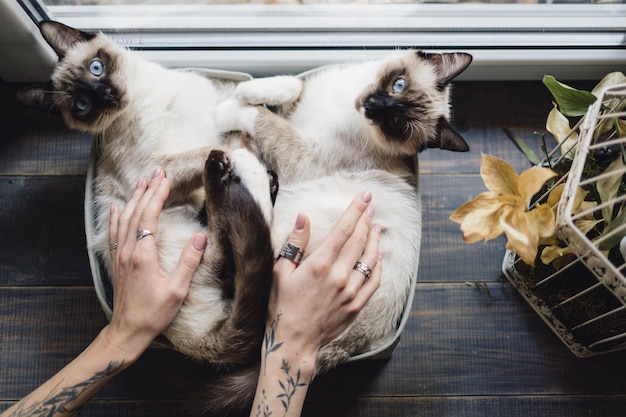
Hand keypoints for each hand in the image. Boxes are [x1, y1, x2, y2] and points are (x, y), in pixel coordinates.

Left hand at [103, 168, 206, 357]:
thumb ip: (188, 262)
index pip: (149, 216)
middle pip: (136, 212)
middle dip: (147, 190)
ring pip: (124, 219)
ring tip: (141, 181)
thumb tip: (201, 238)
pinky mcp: (116, 262)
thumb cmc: (154, 313)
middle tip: (156, 171)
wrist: (127, 331)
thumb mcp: (177, 290)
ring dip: (133, 199)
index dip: (158, 195)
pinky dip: (116, 217)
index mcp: (143, 255)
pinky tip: (117, 208)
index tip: (166, 179)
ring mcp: (119, 256)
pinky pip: (114, 233)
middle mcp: (128, 251)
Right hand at [269, 191, 381, 359]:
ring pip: (370, 259)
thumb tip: (302, 218)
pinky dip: (378, 266)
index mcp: (319, 264)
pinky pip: (374, 281)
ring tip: (377, 227)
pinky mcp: (356, 305)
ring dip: (374, 240)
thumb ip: (295, 244)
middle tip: (371, 208)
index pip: (343, 230)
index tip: (364, 197)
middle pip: (359, 240)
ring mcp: (350, 291)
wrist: (294, 341)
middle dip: (366, 221)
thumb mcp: (280, 272)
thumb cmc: (283, 306)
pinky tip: (378, 257)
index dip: (355, 210)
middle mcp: (338, 276)